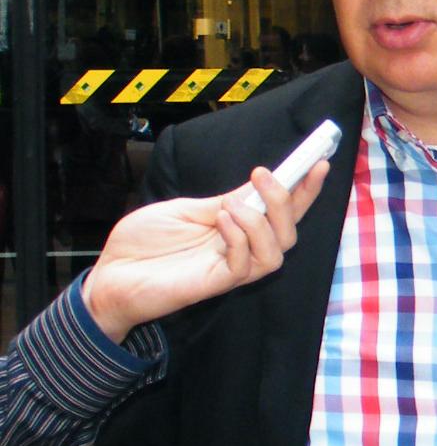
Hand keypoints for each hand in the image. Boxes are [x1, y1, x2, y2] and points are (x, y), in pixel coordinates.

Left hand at [81, 160, 328, 341]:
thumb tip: (255, 186)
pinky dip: (239, 238)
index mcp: (235, 230)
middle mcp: (240, 250)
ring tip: (232, 206)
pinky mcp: (215, 283)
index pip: (281, 212)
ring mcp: (229, 269)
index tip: (318, 162)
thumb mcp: (184, 209)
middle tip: (264, 175)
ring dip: (262, 222)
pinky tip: (220, 222)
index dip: (304, 190)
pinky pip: (245, 265)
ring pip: (276, 252)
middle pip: (289, 232)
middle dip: (287, 200)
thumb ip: (220, 202)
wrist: (109, 274)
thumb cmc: (142, 243)